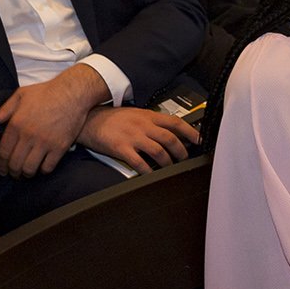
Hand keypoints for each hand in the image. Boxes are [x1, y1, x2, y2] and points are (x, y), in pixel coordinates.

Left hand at [0, 67, 105, 176]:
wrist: (72, 93)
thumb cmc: (46, 92)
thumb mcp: (21, 95)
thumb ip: (5, 109)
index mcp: (16, 124)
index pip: (3, 152)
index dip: (1, 164)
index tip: (2, 170)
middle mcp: (28, 136)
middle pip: (15, 163)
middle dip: (13, 172)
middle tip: (14, 174)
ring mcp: (45, 143)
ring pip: (30, 168)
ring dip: (26, 174)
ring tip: (26, 174)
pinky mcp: (60, 147)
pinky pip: (48, 167)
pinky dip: (43, 170)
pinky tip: (42, 167)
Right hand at [77, 106, 198, 171]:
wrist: (90, 119)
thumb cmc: (112, 118)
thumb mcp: (135, 113)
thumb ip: (150, 121)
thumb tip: (167, 131)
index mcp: (148, 116)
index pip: (175, 122)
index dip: (190, 132)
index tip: (199, 140)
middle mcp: (143, 125)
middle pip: (170, 139)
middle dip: (181, 151)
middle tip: (184, 159)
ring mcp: (133, 137)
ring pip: (159, 151)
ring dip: (168, 162)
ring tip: (170, 168)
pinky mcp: (122, 148)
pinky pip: (140, 162)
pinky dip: (148, 171)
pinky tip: (152, 175)